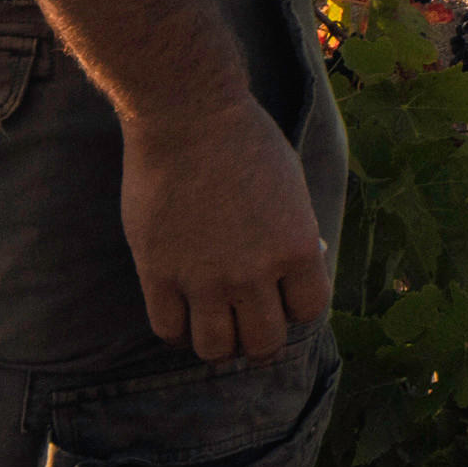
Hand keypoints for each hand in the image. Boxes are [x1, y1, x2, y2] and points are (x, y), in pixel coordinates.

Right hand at [119, 102, 328, 360]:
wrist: (188, 117)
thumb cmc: (246, 140)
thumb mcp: (292, 185)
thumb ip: (295, 233)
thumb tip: (301, 265)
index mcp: (296, 248)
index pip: (309, 311)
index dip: (296, 307)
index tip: (284, 296)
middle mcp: (254, 273)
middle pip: (264, 343)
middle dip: (260, 338)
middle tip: (249, 322)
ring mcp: (203, 279)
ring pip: (215, 349)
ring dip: (219, 342)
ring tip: (214, 321)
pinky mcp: (158, 275)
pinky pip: (169, 330)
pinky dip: (178, 329)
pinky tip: (181, 309)